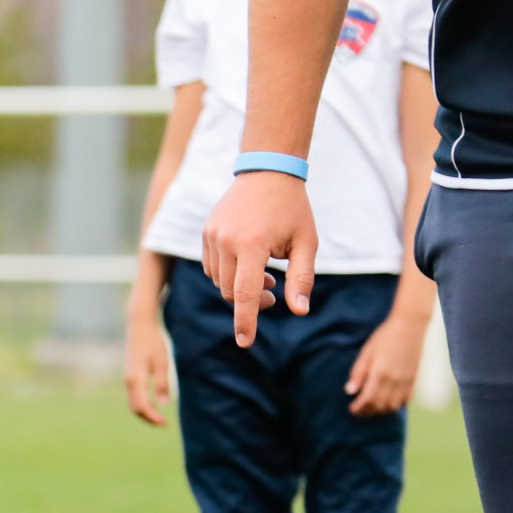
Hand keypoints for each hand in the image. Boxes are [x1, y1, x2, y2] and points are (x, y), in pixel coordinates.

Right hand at [123, 312, 173, 426]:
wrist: (139, 326)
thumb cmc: (153, 342)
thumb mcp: (162, 362)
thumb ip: (162, 383)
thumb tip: (163, 404)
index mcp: (136, 379)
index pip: (142, 406)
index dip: (153, 417)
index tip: (165, 423)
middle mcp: (128, 381)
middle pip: (135, 408)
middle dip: (148, 418)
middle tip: (164, 423)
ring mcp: (127, 378)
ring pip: (132, 403)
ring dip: (144, 412)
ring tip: (158, 416)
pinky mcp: (128, 375)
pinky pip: (132, 395)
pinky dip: (141, 404)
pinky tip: (152, 403)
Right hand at [201, 172, 317, 347]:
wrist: (268, 171)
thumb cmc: (293, 209)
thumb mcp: (306, 243)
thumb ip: (302, 279)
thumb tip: (299, 312)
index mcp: (253, 244)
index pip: (245, 293)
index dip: (245, 320)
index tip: (245, 342)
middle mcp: (227, 241)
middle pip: (231, 291)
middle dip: (250, 301)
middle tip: (273, 293)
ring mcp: (212, 236)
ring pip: (219, 280)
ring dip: (239, 286)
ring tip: (264, 275)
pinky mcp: (206, 233)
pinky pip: (212, 266)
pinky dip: (228, 273)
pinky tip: (248, 262)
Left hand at [345, 309, 428, 415]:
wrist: (410, 327)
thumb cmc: (384, 337)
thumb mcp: (366, 353)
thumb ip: (358, 373)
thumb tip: (349, 391)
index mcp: (380, 373)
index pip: (368, 398)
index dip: (359, 407)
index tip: (352, 409)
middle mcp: (394, 380)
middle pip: (380, 404)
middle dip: (368, 411)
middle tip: (359, 412)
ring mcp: (406, 380)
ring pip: (393, 405)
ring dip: (381, 410)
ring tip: (372, 409)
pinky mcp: (414, 379)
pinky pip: (405, 399)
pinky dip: (396, 405)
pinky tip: (388, 403)